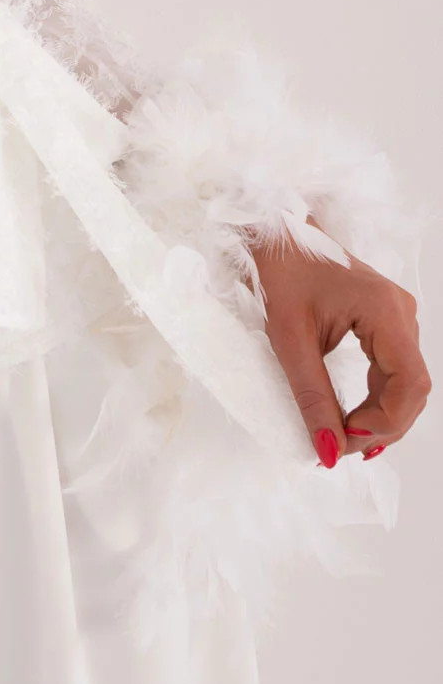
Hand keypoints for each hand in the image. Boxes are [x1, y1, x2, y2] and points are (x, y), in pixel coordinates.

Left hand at [250, 223, 429, 467]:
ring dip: (380, 416)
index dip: (385, 422)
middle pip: (412, 387)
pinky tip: (354, 418)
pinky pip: (392, 369)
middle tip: (338, 447)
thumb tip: (328, 452)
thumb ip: (312, 397)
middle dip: (381, 425)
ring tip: (342, 436)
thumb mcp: (289, 339)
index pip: (410, 383)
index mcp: (385, 310)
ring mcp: (396, 315)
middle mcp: (401, 312)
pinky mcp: (383, 319)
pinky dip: (376, 398)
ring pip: (405, 382)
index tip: (345, 440)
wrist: (270, 231)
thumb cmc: (276, 273)